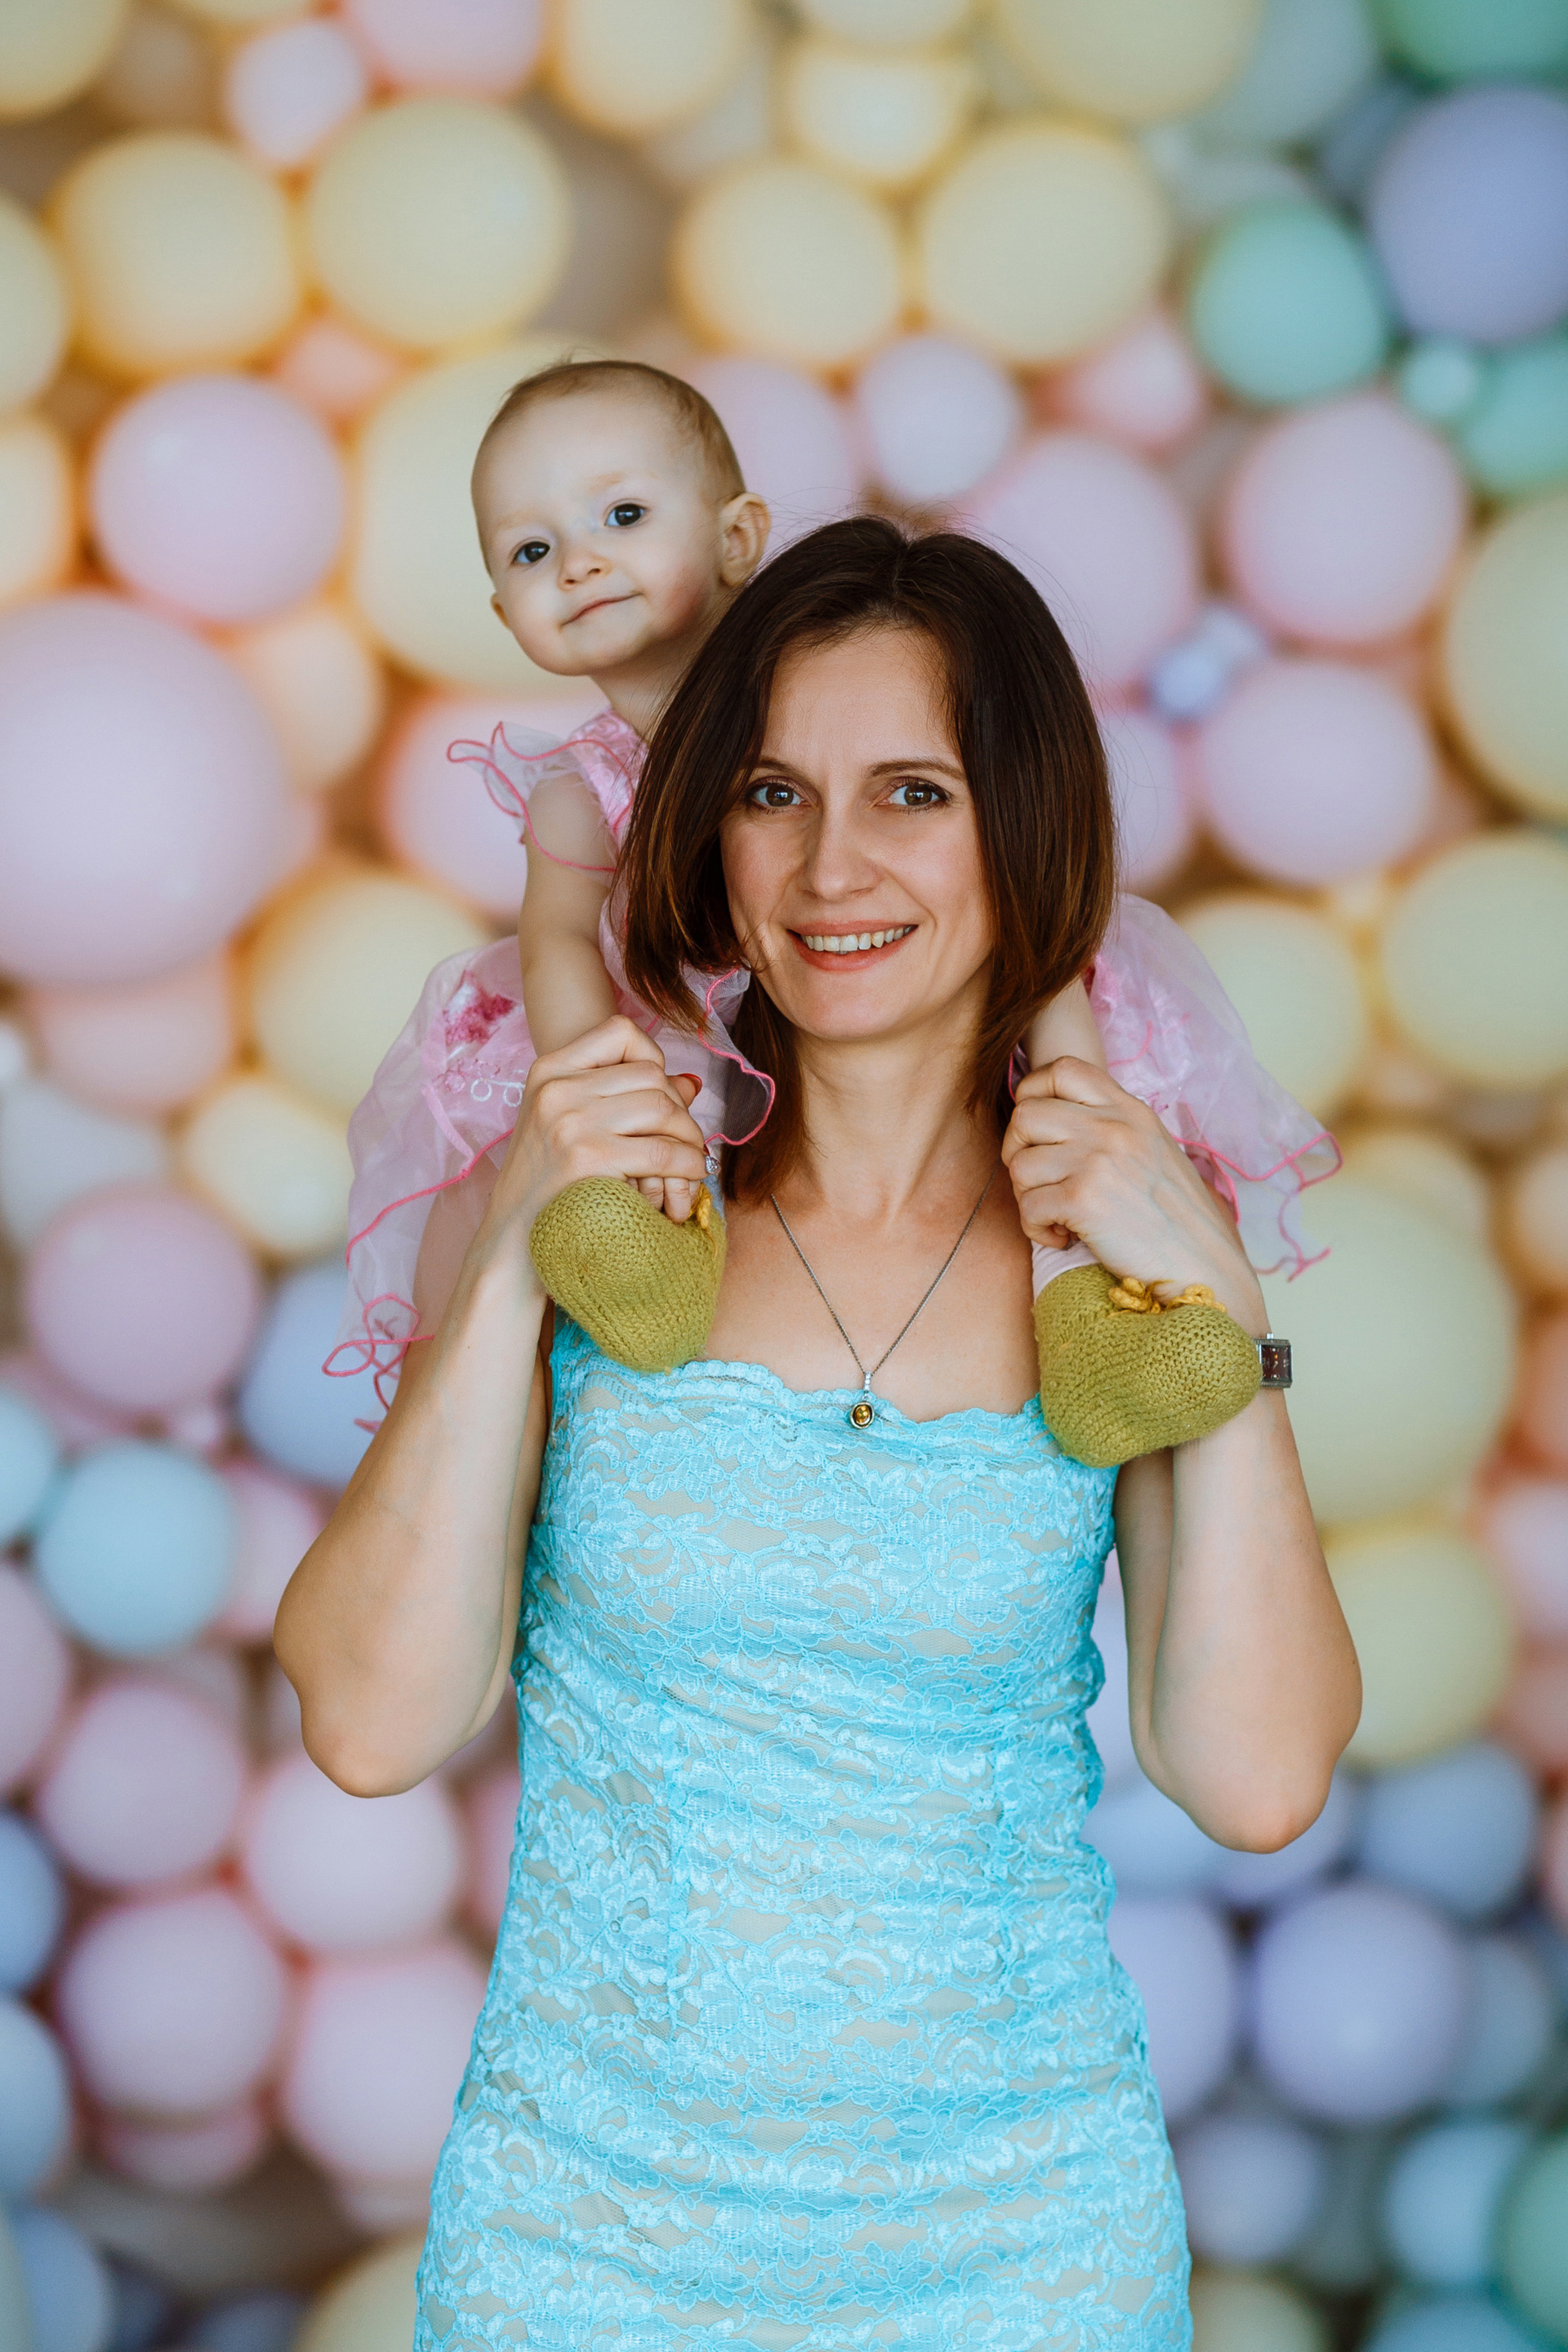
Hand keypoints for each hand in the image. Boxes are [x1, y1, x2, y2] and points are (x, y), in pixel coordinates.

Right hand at [485, 1017, 709, 1261]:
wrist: (513, 1241)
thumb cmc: (548, 1186)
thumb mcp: (573, 1127)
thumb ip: (627, 1099)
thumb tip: (691, 1083)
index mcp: (548, 1071)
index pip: (620, 1032)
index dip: (653, 1058)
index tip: (658, 1094)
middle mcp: (557, 1089)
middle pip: (652, 1076)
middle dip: (680, 1110)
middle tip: (685, 1141)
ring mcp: (572, 1122)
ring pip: (665, 1109)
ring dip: (691, 1138)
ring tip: (693, 1162)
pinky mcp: (590, 1159)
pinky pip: (665, 1152)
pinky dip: (689, 1165)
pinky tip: (690, 1177)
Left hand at [1002, 1056, 1267, 1334]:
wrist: (1204, 1265)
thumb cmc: (1176, 1217)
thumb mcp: (1153, 1150)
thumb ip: (1112, 1127)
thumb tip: (1056, 1121)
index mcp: (1130, 1110)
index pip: (1062, 1069)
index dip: (1033, 1095)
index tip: (1037, 1132)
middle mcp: (1112, 1126)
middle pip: (1026, 1114)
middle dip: (1017, 1151)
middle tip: (1039, 1182)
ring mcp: (1097, 1159)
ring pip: (1020, 1163)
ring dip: (1027, 1196)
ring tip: (1057, 1216)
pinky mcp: (1083, 1198)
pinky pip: (1028, 1205)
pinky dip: (1036, 1228)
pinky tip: (1063, 1237)